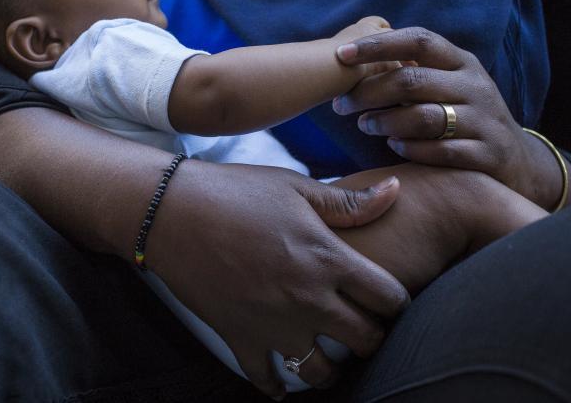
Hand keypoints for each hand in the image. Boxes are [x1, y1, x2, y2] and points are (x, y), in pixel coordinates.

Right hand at [147, 161, 408, 397]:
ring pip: (322, 373)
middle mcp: (308, 299)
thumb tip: (396, 190)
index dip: (398, 301)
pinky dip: (277, 386)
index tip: (389, 300)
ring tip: (331, 359)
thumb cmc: (238, 192)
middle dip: (373, 337)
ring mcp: (273, 325)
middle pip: (366, 340)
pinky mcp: (240, 339)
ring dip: (333, 369)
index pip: (390, 298)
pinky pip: (267, 380)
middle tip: (366, 329)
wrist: (173, 211)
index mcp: (328, 259)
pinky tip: (283, 382)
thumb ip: (350, 201)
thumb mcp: (297, 187)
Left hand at [332, 27, 570, 209]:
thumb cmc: (466, 116)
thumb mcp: (449, 85)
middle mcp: (475, 86)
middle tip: (342, 105)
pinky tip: (394, 147)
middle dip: (369, 92)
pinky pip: (440, 151)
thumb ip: (414, 71)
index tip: (341, 53)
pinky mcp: (486, 154)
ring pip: (423, 117)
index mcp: (462, 62)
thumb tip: (357, 57)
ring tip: (365, 125)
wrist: (517, 161)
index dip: (378, 45)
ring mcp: (483, 120)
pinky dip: (410, 149)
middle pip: (412, 80)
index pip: (419, 40)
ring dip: (385, 122)